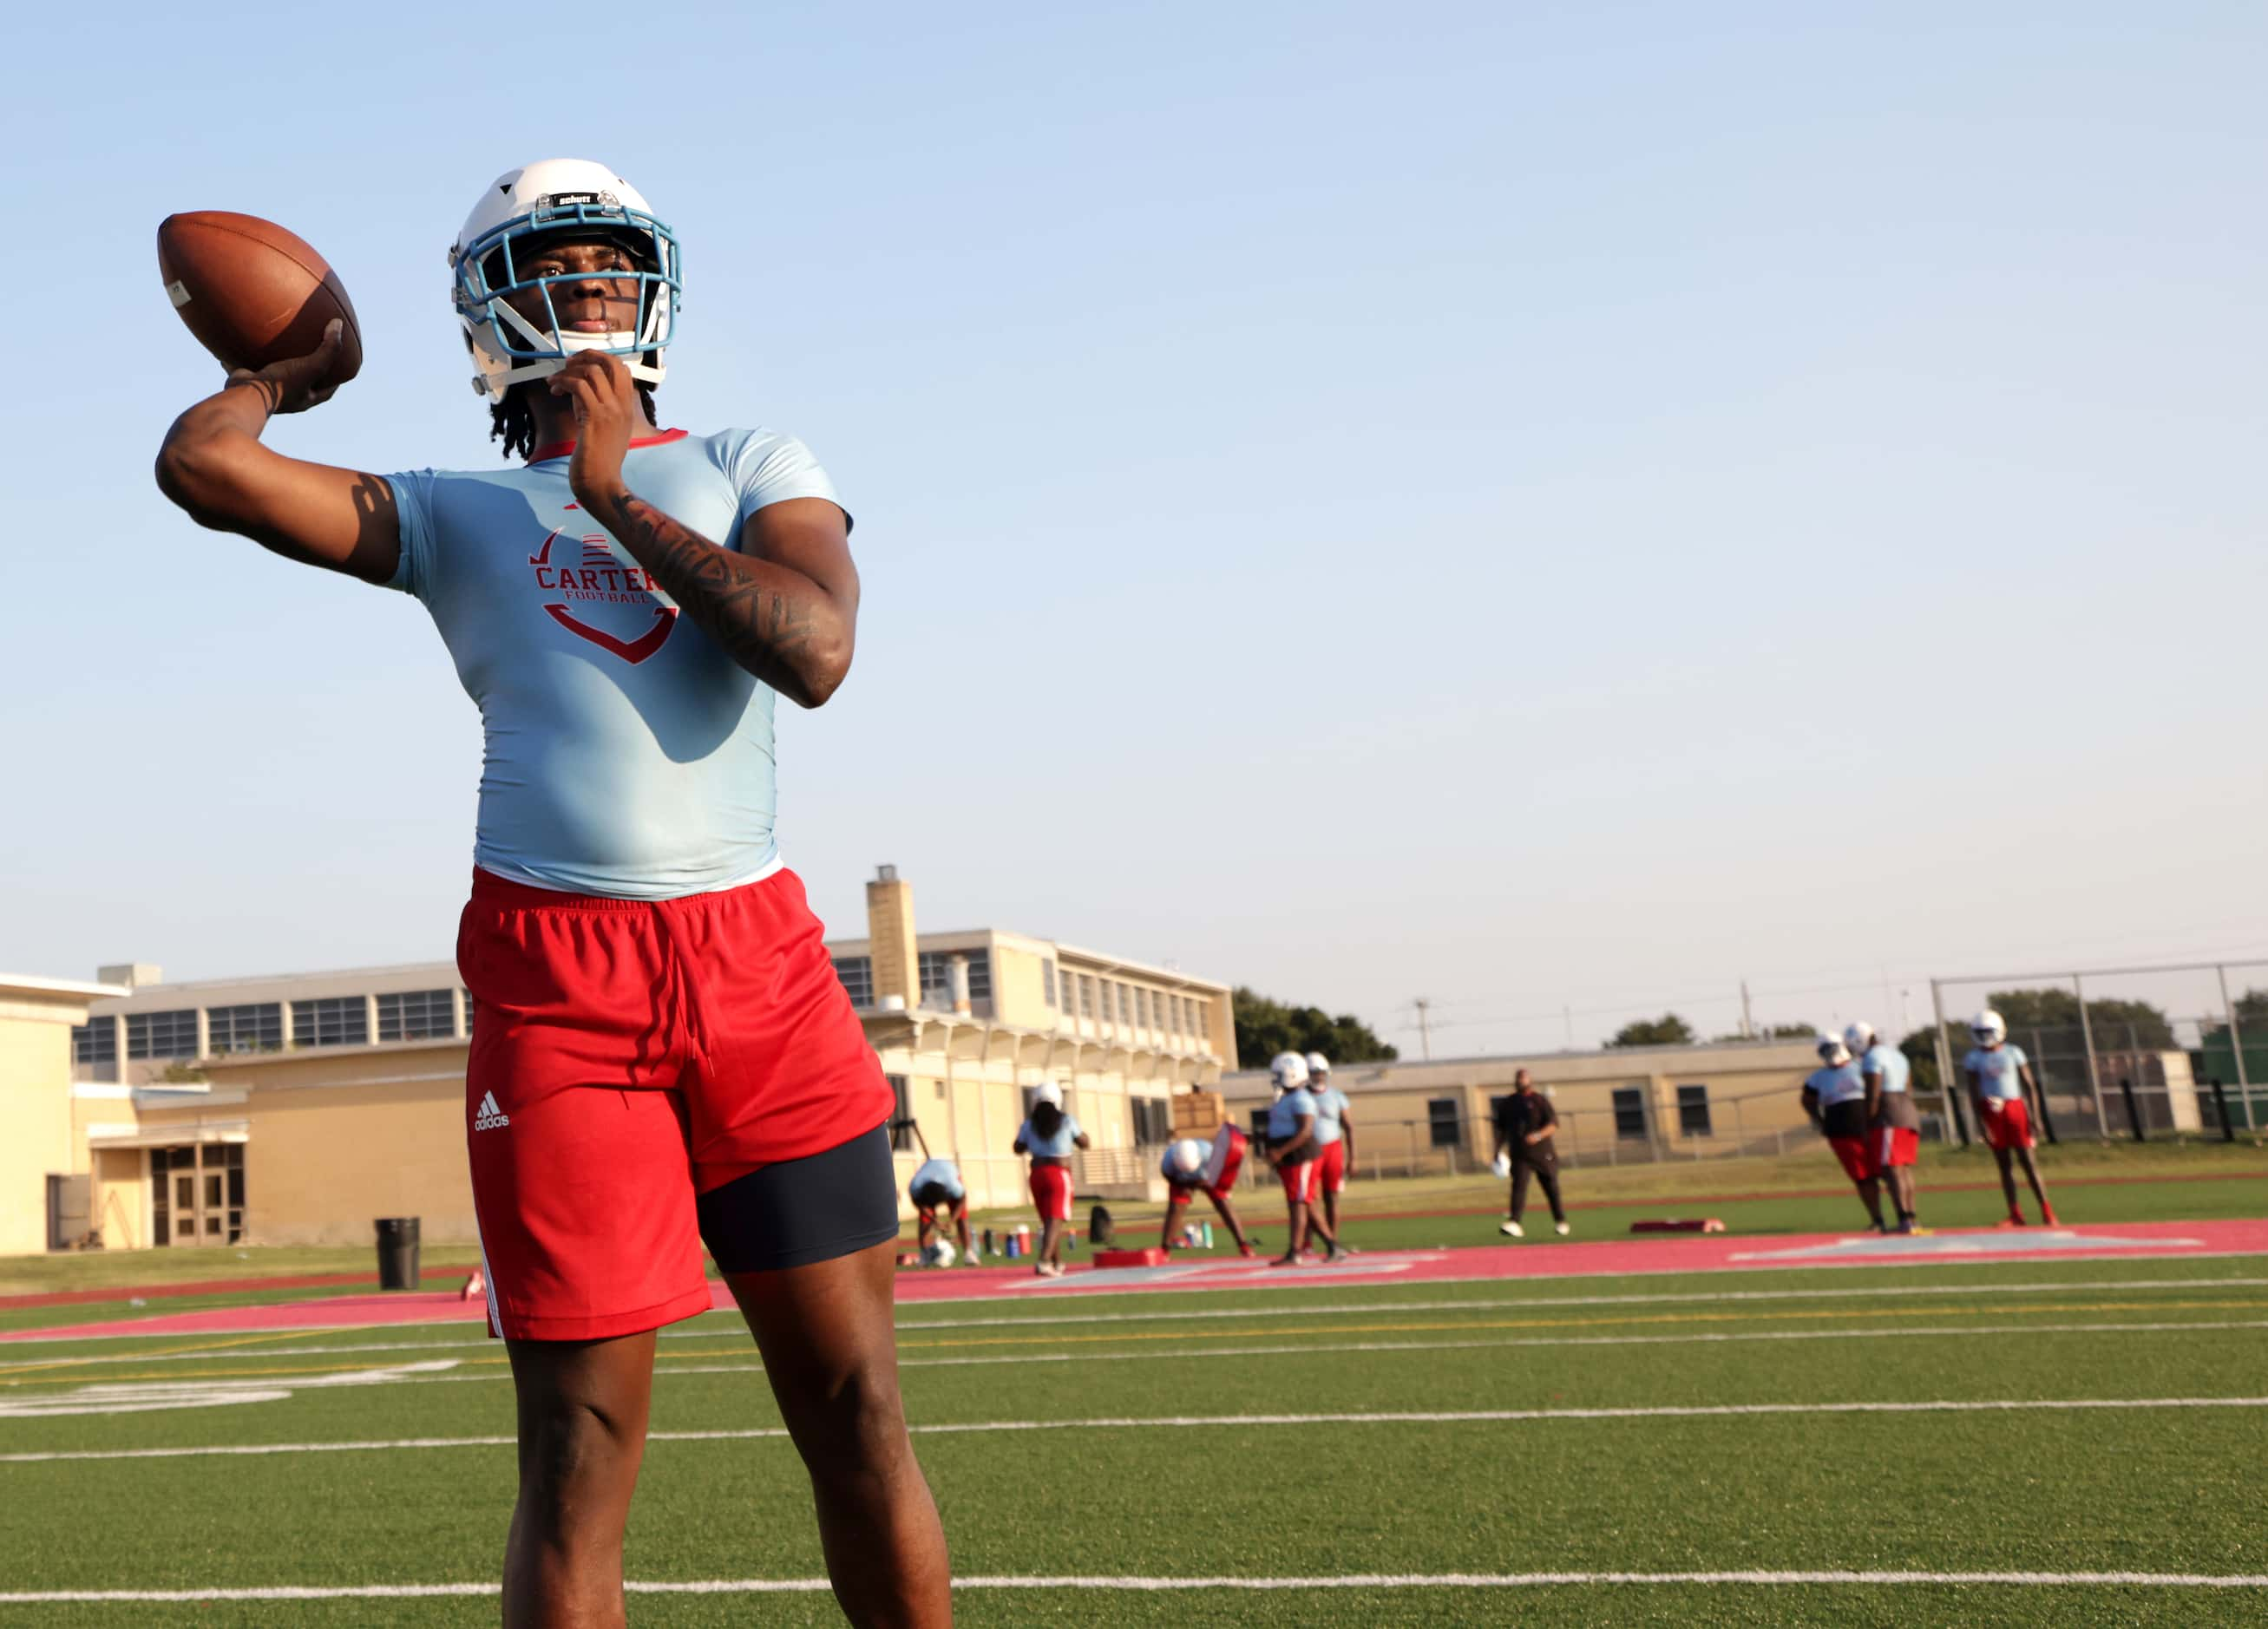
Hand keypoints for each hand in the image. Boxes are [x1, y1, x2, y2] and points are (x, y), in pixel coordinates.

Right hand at [227, 319, 349, 414]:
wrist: (245, 393)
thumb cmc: (281, 383)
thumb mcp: (312, 366)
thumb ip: (328, 348)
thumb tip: (338, 324)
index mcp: (304, 399)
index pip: (327, 391)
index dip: (335, 380)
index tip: (339, 367)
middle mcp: (287, 397)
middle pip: (301, 382)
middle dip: (306, 368)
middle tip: (311, 351)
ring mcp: (267, 390)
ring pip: (277, 372)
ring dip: (280, 360)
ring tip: (283, 343)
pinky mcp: (250, 380)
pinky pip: (253, 365)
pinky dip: (253, 354)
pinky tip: (253, 339)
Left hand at [549, 350, 638, 502]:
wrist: (600, 482)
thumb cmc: (598, 460)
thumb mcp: (603, 427)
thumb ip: (594, 405)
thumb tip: (577, 386)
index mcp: (627, 407)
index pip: (622, 368)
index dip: (599, 358)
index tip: (580, 363)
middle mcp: (622, 405)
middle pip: (611, 362)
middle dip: (586, 355)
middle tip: (568, 363)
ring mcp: (611, 411)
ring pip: (592, 371)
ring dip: (568, 371)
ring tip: (555, 381)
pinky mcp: (595, 418)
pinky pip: (578, 386)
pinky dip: (562, 382)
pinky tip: (554, 390)